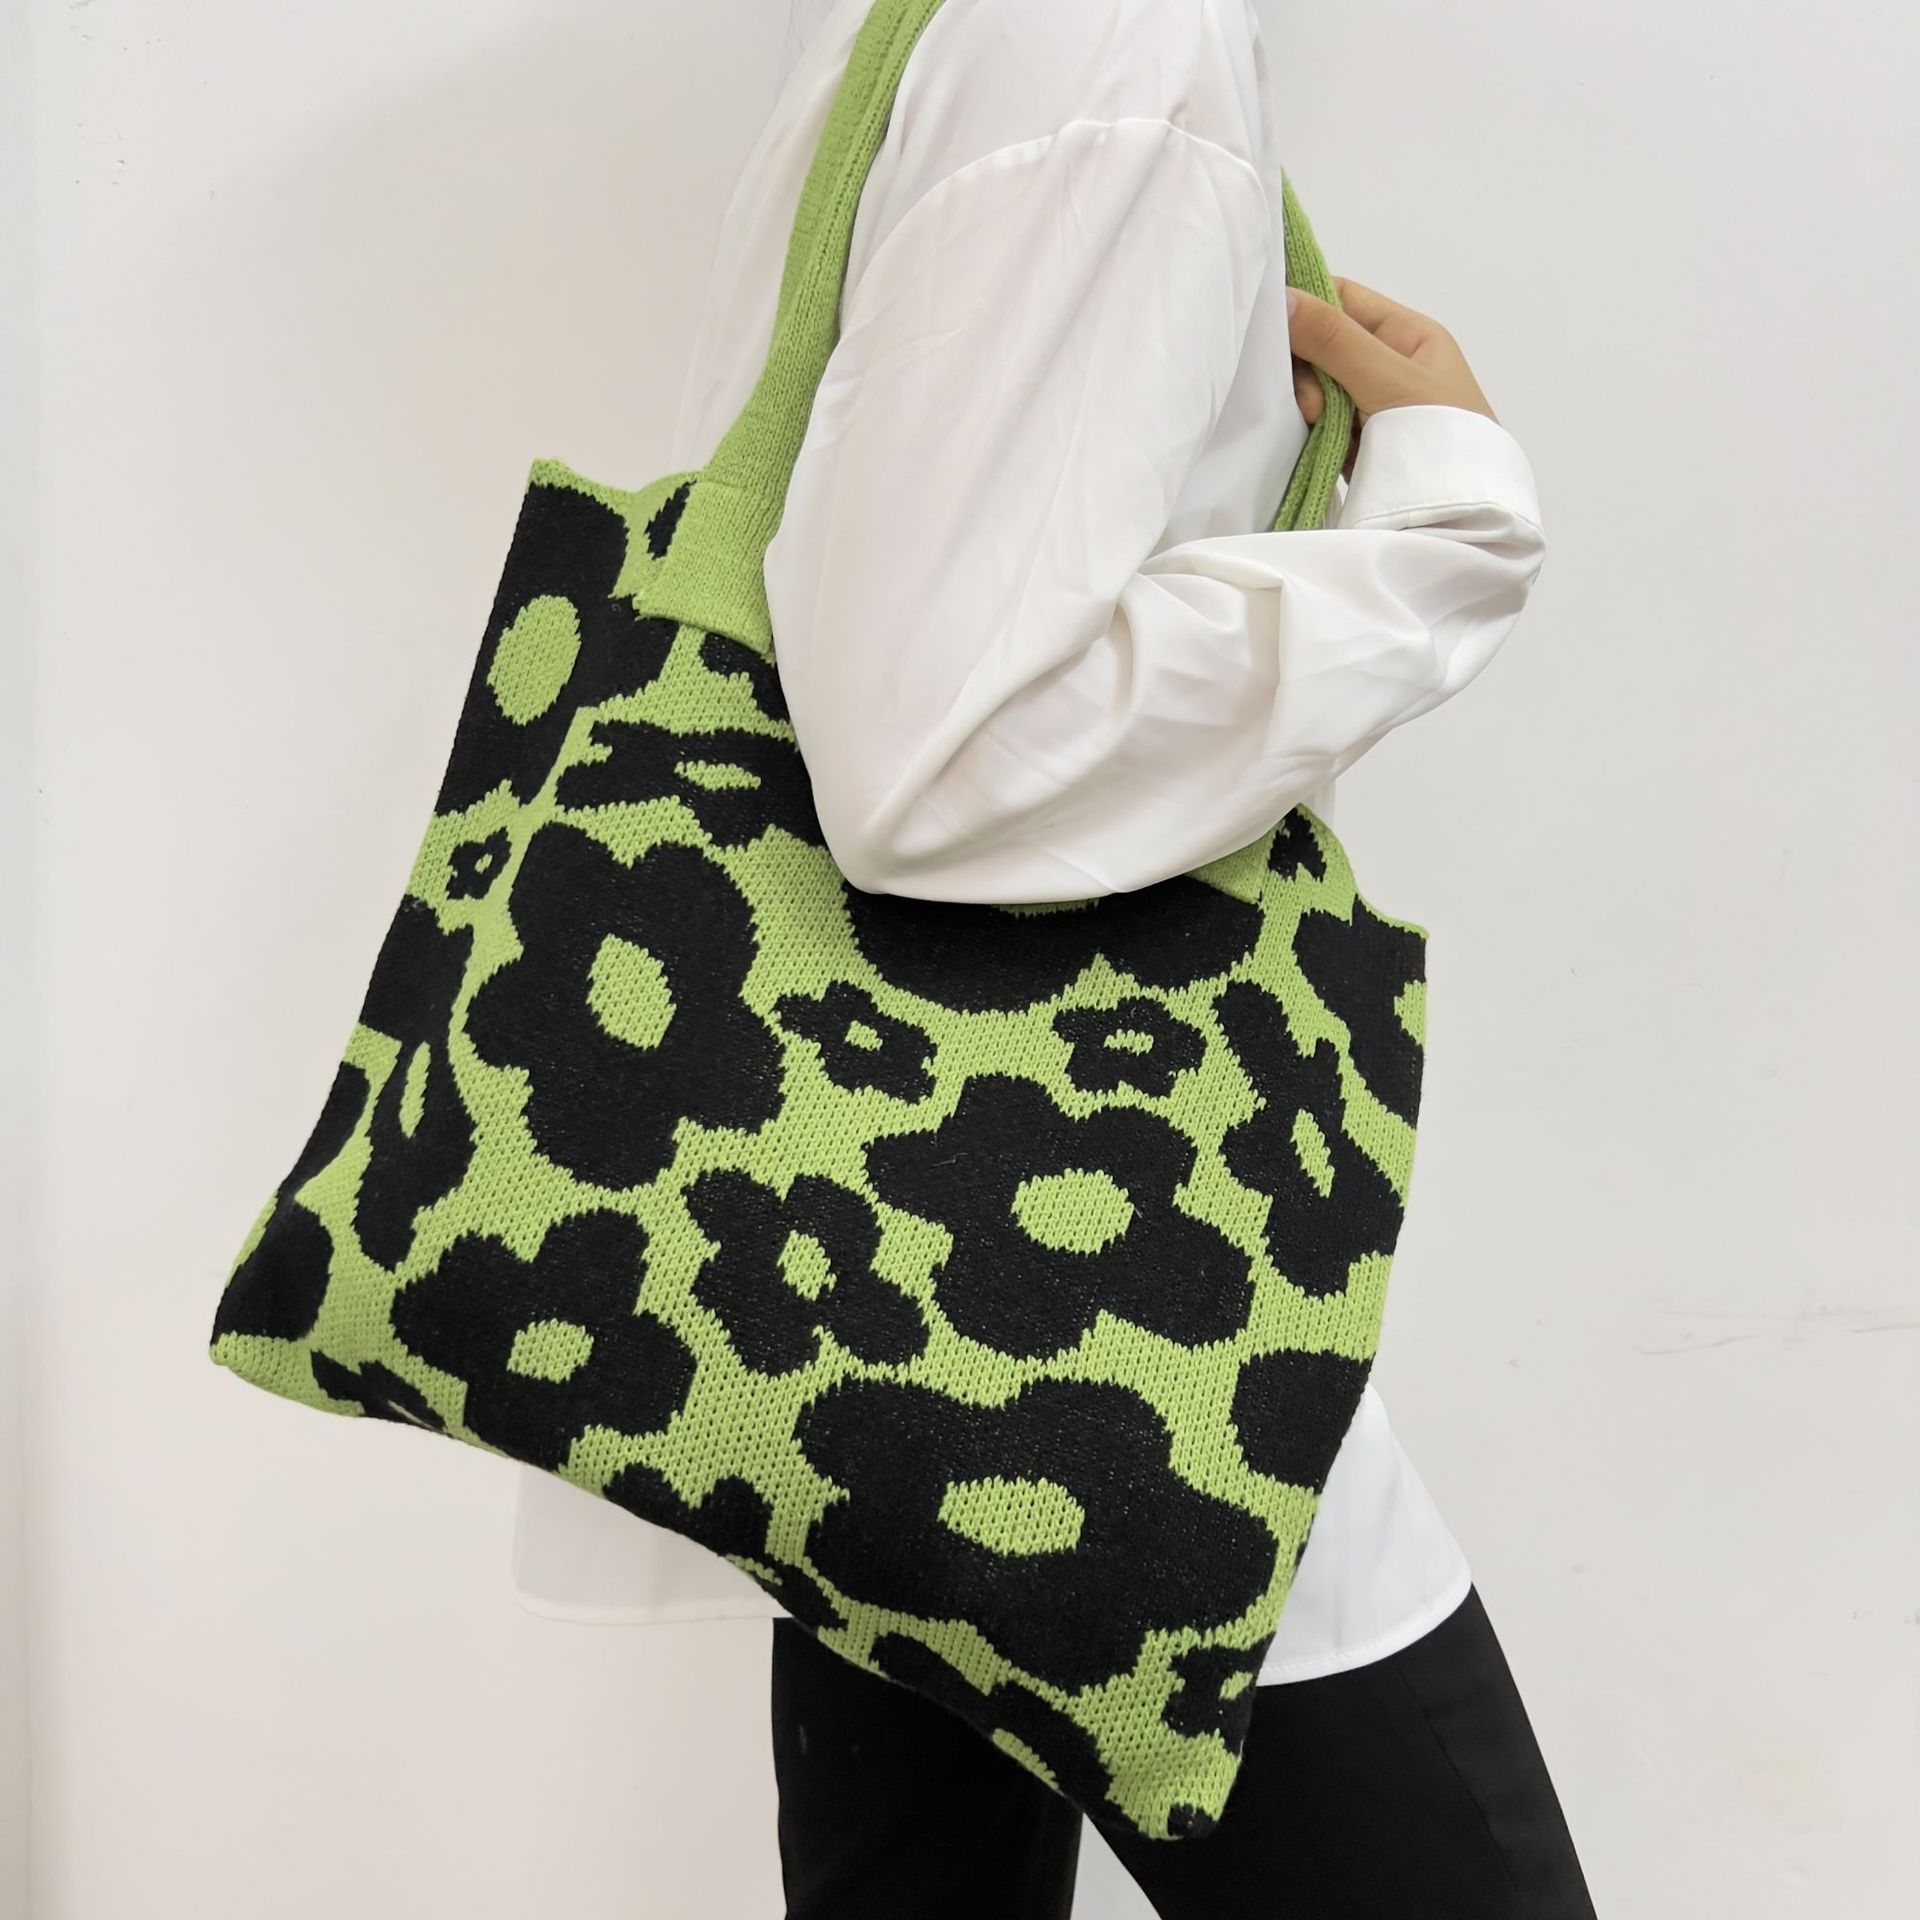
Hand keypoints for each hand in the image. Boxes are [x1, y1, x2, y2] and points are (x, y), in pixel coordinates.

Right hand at [1289, 276, 1499, 482]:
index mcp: (1406, 336)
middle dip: (1306, 366)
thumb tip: (1282, 297)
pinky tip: (1305, 438)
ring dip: (1305, 401)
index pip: (1344, 299)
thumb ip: (1336, 341)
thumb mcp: (1390, 380)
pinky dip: (1305, 428)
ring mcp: (1368, 408)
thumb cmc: (1442, 439)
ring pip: (1315, 387)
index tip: (1270, 319)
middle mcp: (1386, 366)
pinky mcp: (1353, 445)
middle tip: (1310, 401)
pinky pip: (1316, 423)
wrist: (1460, 518)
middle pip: (1323, 345)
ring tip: (1314, 424)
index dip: (1306, 302)